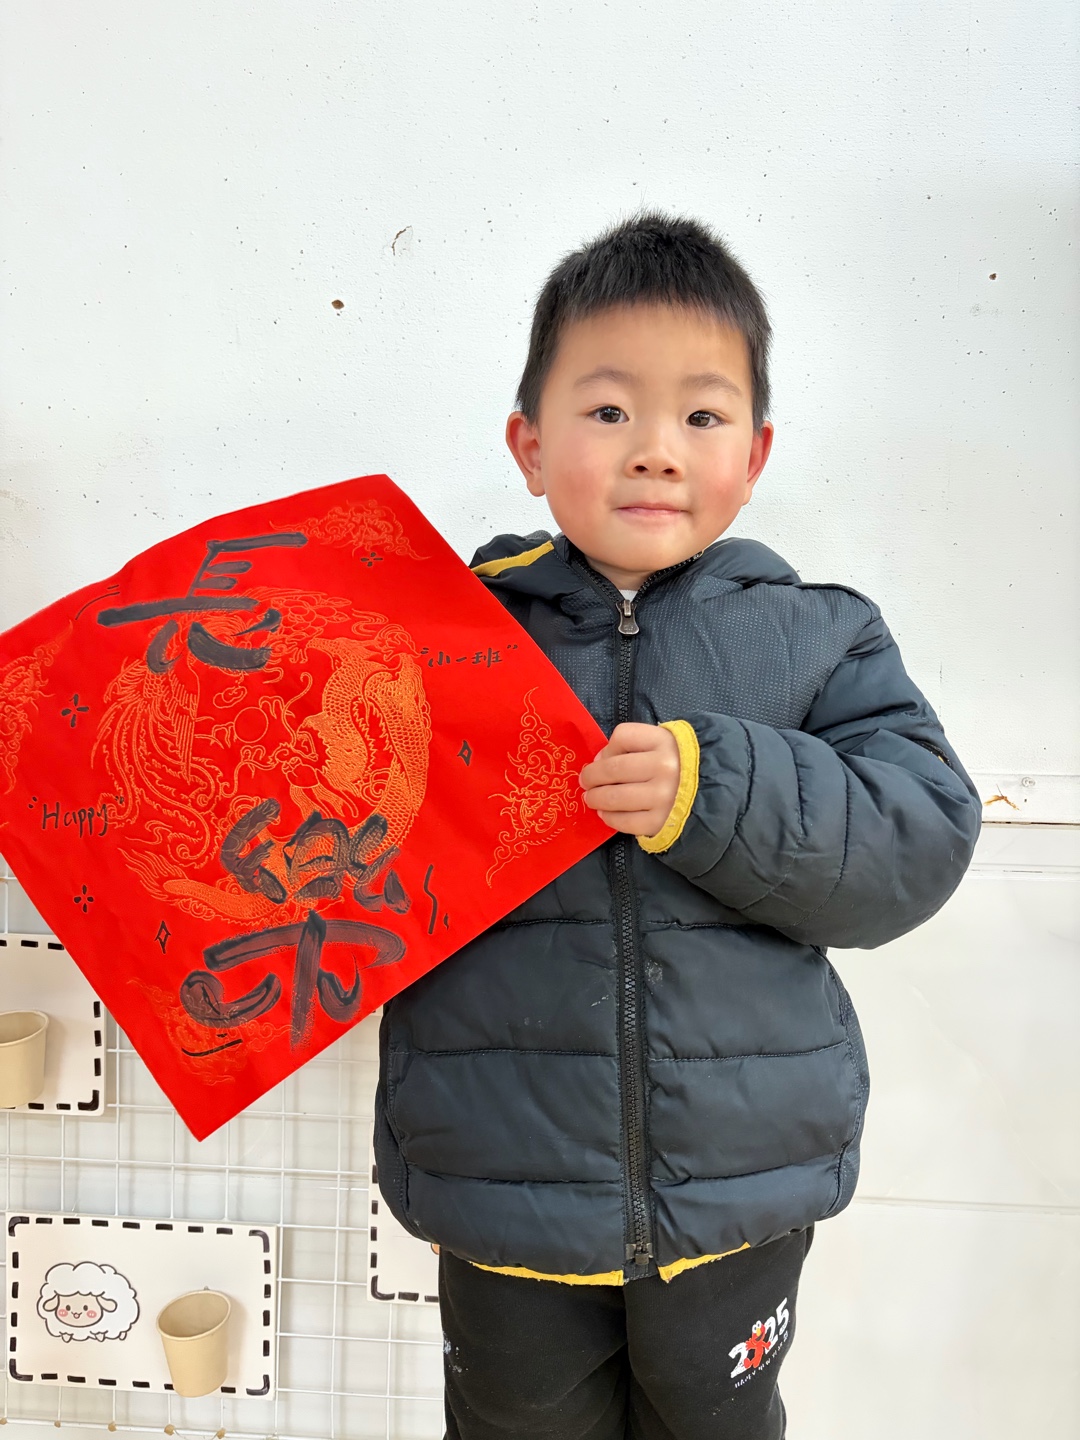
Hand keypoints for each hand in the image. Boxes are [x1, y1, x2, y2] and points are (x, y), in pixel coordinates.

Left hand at [579, 723, 680, 837]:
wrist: (716, 795)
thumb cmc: (683, 766)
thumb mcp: (666, 743)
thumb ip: (635, 745)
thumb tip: (599, 760)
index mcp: (666, 742)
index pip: (623, 736)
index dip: (606, 749)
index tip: (601, 759)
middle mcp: (665, 768)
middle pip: (613, 768)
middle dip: (592, 776)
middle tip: (585, 781)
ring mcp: (663, 797)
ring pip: (614, 796)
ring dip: (596, 798)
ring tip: (591, 798)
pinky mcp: (660, 822)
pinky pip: (625, 821)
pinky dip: (609, 817)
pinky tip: (606, 814)